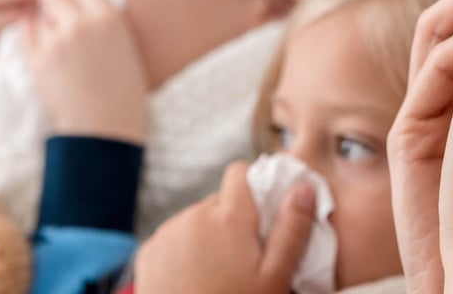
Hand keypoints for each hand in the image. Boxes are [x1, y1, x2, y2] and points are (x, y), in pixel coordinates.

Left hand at [21, 0, 147, 142]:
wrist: (106, 127)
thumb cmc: (121, 91)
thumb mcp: (123, 45)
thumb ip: (102, 20)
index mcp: (109, 17)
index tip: (72, 2)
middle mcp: (82, 23)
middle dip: (52, 1)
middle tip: (55, 16)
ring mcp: (56, 40)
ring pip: (39, 16)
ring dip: (43, 25)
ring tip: (59, 49)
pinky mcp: (37, 59)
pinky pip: (25, 34)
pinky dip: (29, 38)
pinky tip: (43, 52)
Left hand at [135, 161, 315, 293]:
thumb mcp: (275, 277)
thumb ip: (292, 229)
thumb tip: (304, 187)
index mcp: (228, 217)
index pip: (240, 172)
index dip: (255, 188)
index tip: (264, 216)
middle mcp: (194, 216)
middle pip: (220, 201)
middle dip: (234, 221)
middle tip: (245, 259)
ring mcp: (167, 233)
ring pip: (197, 220)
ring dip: (209, 236)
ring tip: (219, 274)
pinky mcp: (148, 252)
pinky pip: (174, 238)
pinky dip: (185, 251)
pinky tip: (194, 280)